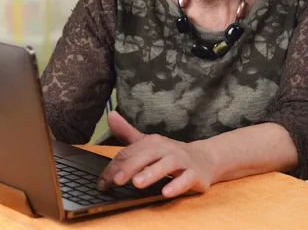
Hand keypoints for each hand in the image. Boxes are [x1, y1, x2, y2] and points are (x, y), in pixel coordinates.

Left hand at [97, 111, 215, 197]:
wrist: (205, 158)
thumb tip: (110, 115)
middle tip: (116, 180)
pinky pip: (186, 179)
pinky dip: (177, 185)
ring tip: (137, 183)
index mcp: (152, 142)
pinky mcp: (195, 174)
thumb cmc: (171, 153)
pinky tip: (166, 193)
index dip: (115, 167)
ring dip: (152, 173)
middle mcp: (166, 149)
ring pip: (167, 165)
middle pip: (147, 155)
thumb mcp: (148, 144)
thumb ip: (127, 133)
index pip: (131, 152)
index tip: (103, 182)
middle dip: (130, 167)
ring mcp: (182, 161)